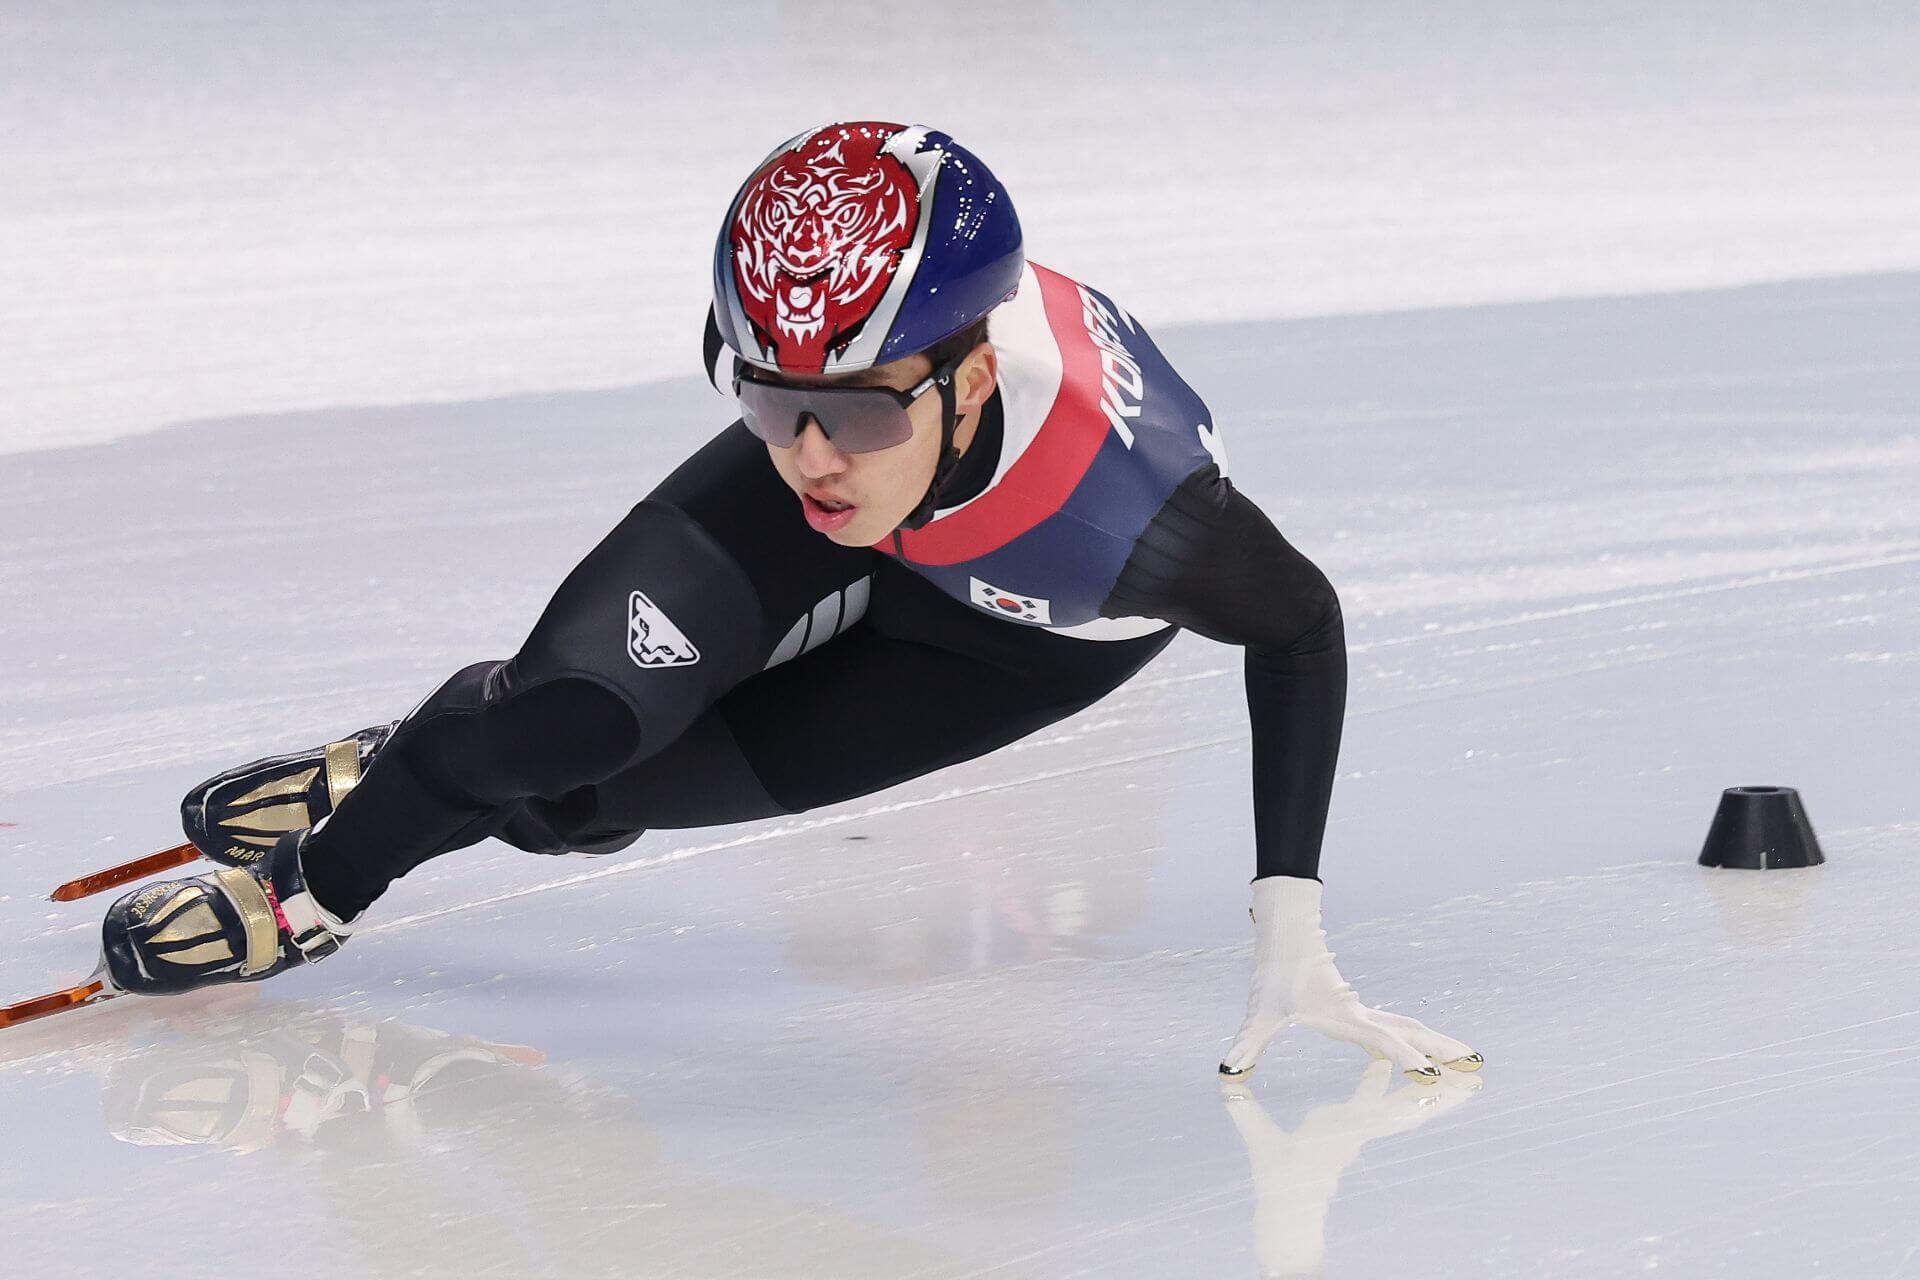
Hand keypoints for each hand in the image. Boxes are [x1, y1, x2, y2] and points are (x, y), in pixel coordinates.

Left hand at [1218, 875, 1482, 1081]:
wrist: (1286, 936)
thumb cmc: (1274, 974)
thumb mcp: (1260, 1012)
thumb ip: (1248, 1043)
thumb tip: (1226, 1069)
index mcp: (1344, 1017)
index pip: (1383, 1041)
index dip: (1407, 1059)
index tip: (1432, 1075)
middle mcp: (1359, 1015)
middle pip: (1411, 1032)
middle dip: (1442, 1049)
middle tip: (1476, 1063)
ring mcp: (1360, 1012)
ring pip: (1407, 1026)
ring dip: (1436, 1041)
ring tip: (1466, 1055)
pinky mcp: (1354, 1010)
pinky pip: (1392, 1027)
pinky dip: (1413, 1039)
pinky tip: (1420, 1049)